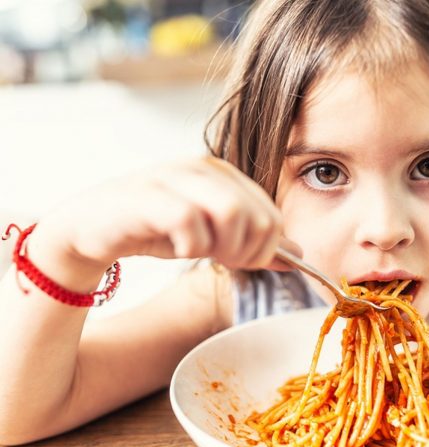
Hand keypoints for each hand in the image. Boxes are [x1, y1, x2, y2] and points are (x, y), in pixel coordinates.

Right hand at [32, 157, 297, 277]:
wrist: (95, 229)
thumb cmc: (156, 230)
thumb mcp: (213, 238)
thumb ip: (255, 243)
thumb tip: (298, 254)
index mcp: (225, 174)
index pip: (273, 215)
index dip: (265, 248)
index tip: (240, 261)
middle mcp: (205, 168)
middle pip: (260, 217)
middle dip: (247, 252)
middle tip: (221, 260)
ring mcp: (178, 177)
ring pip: (232, 214)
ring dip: (222, 248)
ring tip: (200, 252)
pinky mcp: (152, 194)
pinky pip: (191, 223)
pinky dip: (190, 247)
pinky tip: (177, 246)